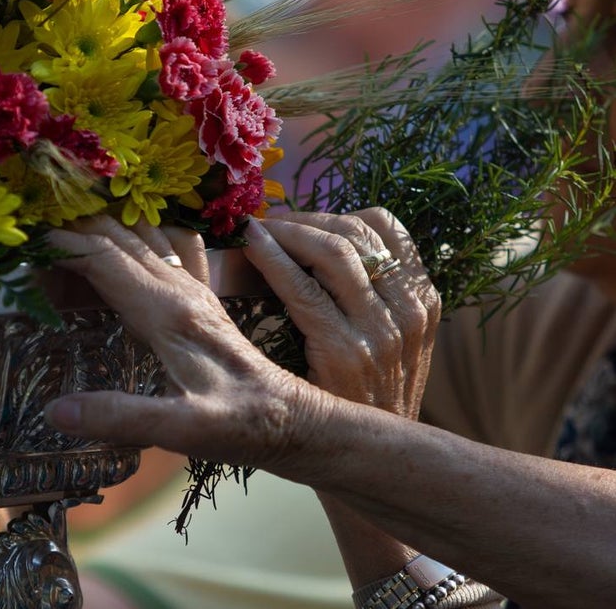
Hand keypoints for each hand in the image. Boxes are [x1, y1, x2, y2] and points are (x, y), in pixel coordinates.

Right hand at [43, 215, 323, 470]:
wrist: (294, 421)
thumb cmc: (240, 426)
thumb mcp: (181, 431)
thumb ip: (121, 417)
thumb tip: (54, 411)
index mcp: (167, 311)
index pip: (103, 257)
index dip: (61, 242)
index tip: (23, 236)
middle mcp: (180, 289)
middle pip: (118, 235)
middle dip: (73, 220)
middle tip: (31, 213)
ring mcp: (193, 290)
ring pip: (141, 234)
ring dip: (103, 220)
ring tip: (65, 211)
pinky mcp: (202, 299)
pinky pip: (168, 247)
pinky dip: (139, 230)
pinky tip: (129, 227)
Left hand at [243, 209, 439, 417]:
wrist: (370, 461)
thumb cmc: (367, 396)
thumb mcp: (391, 342)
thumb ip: (371, 297)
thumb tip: (314, 244)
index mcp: (422, 300)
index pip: (386, 226)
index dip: (337, 213)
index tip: (302, 219)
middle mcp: (408, 311)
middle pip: (356, 232)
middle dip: (306, 219)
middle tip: (270, 221)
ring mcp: (379, 332)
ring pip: (333, 250)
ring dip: (288, 231)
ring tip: (259, 231)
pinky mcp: (343, 352)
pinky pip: (302, 289)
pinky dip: (273, 259)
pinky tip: (252, 247)